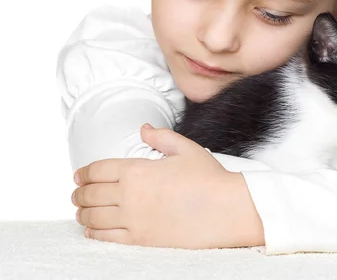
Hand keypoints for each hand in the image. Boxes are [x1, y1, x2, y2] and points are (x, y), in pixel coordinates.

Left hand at [71, 124, 264, 248]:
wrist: (227, 209)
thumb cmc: (210, 179)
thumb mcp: (187, 149)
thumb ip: (161, 137)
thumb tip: (143, 129)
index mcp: (138, 170)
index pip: (98, 170)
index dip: (84, 172)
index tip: (79, 175)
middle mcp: (130, 195)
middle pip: (91, 194)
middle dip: (79, 193)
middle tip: (76, 193)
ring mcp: (133, 219)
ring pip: (94, 218)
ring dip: (82, 213)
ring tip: (81, 211)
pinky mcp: (141, 239)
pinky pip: (107, 238)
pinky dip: (94, 234)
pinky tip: (92, 230)